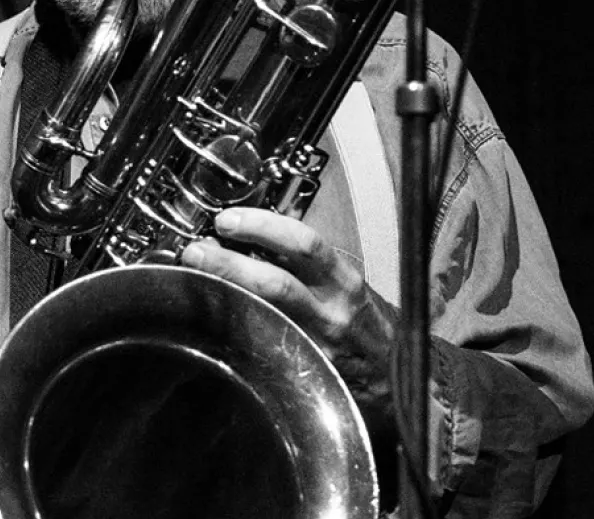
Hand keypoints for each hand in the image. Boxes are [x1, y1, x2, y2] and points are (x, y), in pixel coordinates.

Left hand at [180, 206, 398, 431]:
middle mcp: (329, 311)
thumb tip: (254, 234)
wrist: (396, 373)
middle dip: (229, 262)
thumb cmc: (366, 321)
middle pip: (275, 282)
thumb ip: (306, 260)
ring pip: (263, 313)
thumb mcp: (344, 280)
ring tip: (197, 275)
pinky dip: (234, 322)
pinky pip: (263, 341)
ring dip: (224, 291)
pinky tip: (212, 311)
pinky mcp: (303, 368)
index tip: (230, 220)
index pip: (303, 244)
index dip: (262, 228)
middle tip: (197, 249)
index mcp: (343, 281)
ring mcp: (314, 344)